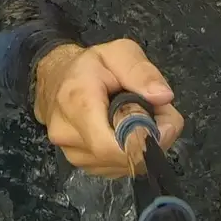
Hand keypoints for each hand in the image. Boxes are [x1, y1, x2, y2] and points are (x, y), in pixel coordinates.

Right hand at [32, 39, 182, 176]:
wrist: (56, 79)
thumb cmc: (89, 65)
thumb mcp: (119, 53)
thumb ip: (142, 72)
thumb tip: (163, 97)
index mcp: (77, 104)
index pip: (108, 145)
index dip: (143, 141)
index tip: (164, 124)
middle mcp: (69, 135)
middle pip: (121, 157)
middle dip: (150, 139)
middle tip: (158, 114)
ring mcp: (73, 154)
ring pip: (122, 165)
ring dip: (141, 146)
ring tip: (139, 118)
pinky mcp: (81, 164)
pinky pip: (116, 168)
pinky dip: (129, 153)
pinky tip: (125, 131)